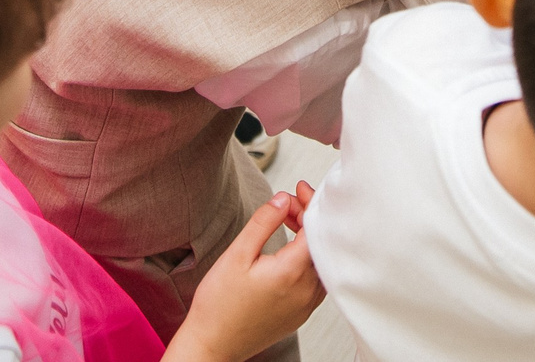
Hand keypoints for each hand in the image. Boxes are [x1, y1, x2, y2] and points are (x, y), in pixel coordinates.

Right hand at [168, 185, 323, 361]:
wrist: (212, 345)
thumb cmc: (219, 305)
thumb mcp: (237, 254)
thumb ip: (263, 222)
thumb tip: (283, 199)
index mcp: (292, 273)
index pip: (316, 228)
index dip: (309, 204)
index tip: (298, 190)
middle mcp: (306, 291)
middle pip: (322, 242)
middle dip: (309, 217)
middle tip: (289, 202)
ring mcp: (306, 305)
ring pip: (321, 261)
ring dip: (309, 237)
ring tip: (287, 221)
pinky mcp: (302, 313)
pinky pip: (317, 278)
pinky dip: (309, 257)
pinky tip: (291, 249)